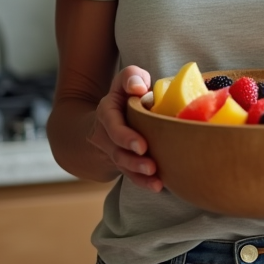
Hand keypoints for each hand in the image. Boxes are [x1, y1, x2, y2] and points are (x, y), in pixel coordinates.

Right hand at [87, 66, 162, 191]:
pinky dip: (142, 182)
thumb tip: (139, 87)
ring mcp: (113, 151)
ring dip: (138, 173)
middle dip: (132, 156)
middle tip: (149, 161)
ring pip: (123, 164)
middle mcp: (106, 134)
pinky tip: (158, 186)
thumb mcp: (125, 80)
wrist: (105, 120)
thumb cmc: (126, 95)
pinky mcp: (124, 163)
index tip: (142, 144)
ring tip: (156, 178)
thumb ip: (131, 77)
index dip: (125, 135)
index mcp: (108, 112)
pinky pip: (130, 175)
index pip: (112, 123)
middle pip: (116, 148)